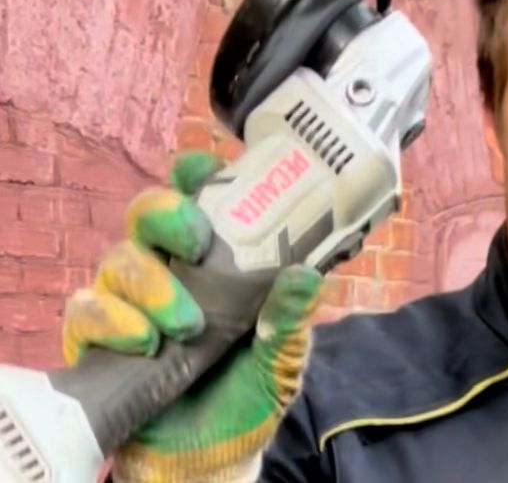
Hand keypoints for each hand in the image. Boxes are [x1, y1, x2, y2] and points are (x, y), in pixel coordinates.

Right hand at [60, 150, 322, 482]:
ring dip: (151, 286)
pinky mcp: (100, 338)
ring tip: (185, 326)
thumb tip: (307, 276)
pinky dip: (114, 322)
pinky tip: (144, 344)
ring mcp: (130, 302)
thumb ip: (292, 319)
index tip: (206, 167)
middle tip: (194, 243)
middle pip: (148, 213)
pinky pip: (86, 309)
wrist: (210, 455)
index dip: (196, 174)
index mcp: (218, 262)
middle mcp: (170, 270)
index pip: (199, 199)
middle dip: (166, 216)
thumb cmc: (249, 393)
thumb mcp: (283, 359)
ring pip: (119, 260)